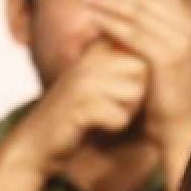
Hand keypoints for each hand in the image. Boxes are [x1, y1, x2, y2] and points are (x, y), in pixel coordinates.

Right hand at [9, 40, 148, 174]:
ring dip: (124, 111)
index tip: (115, 90)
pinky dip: (112, 126)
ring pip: (135, 94)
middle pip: (141, 72)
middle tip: (109, 105)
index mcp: (94, 50)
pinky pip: (121, 116)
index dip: (139, 79)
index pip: (141, 56)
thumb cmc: (76, 114)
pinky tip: (93, 125)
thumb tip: (152, 61)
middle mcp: (88, 59)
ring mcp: (83, 80)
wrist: (37, 140)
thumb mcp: (100, 83)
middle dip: (135, 95)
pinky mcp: (80, 104)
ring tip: (100, 114)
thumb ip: (124, 68)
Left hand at [81, 0, 190, 139]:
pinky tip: (91, 16)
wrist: (176, 122)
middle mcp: (189, 26)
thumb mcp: (163, 48)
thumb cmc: (164, 87)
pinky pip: (131, 33)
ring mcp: (180, 41)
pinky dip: (109, 21)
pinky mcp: (167, 56)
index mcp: (190, 20)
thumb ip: (155, 22)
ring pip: (136, 12)